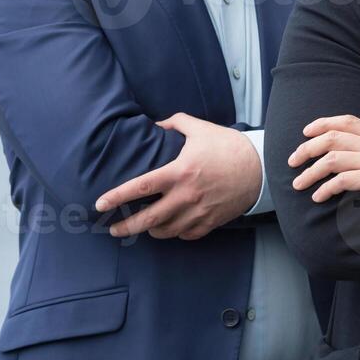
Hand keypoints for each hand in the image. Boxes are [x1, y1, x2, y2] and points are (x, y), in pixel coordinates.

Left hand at [95, 113, 261, 239]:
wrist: (259, 167)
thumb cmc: (228, 146)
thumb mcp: (199, 128)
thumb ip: (173, 124)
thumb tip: (153, 125)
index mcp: (180, 172)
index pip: (141, 188)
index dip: (117, 197)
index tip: (100, 204)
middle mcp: (187, 196)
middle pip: (147, 219)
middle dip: (125, 227)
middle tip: (113, 229)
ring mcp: (199, 212)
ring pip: (165, 231)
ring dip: (151, 229)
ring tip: (144, 224)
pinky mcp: (210, 222)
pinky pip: (185, 235)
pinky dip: (175, 232)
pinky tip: (171, 225)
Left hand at [287, 115, 359, 210]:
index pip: (347, 121)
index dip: (323, 123)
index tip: (307, 131)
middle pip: (332, 137)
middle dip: (306, 148)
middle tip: (292, 161)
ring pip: (332, 159)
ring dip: (310, 171)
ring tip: (298, 183)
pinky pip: (343, 181)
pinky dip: (326, 188)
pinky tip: (318, 197)